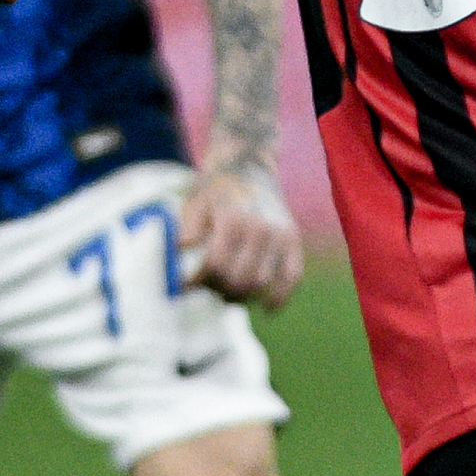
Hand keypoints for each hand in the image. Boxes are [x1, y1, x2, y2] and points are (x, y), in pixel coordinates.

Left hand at [181, 166, 307, 311]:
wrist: (247, 167)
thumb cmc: (214, 189)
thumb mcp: (194, 203)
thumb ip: (187, 229)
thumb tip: (182, 252)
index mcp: (234, 219)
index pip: (216, 265)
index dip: (198, 281)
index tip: (186, 285)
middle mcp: (261, 228)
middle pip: (238, 279)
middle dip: (217, 290)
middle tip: (206, 288)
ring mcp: (280, 235)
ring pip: (260, 283)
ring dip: (241, 296)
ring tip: (226, 293)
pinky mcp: (293, 240)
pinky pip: (292, 277)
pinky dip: (280, 297)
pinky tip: (267, 308)